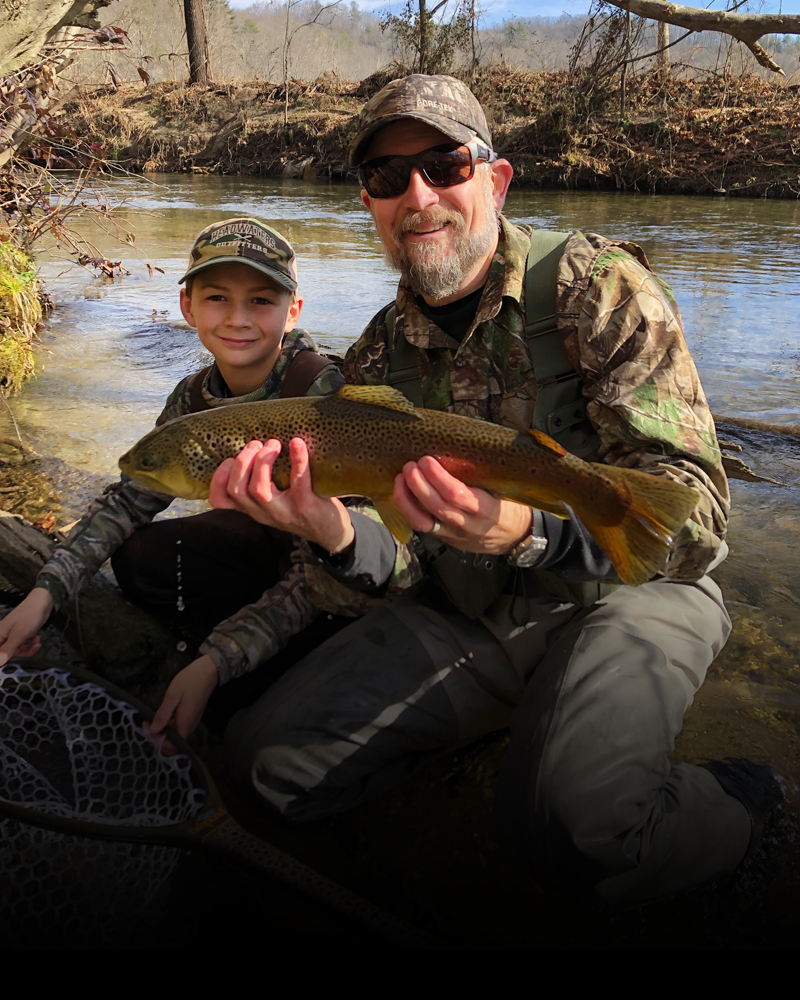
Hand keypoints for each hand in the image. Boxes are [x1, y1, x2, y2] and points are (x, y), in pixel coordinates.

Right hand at [0, 587, 52, 665]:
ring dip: (27, 650)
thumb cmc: (28, 617)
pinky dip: (30, 646)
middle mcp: (2, 637)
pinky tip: (37, 640)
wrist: (42, 603)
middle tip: (32, 649)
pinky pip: (22, 646)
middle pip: (7, 654)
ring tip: (37, 643)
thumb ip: (8, 649)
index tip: (15, 665)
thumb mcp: (19, 634)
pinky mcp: (20, 636)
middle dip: (21, 654)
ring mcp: (12, 637)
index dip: (5, 661)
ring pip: (16, 651)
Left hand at [145, 654, 218, 743]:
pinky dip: (167, 726)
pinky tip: (161, 716)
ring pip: (175, 735)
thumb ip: (163, 714)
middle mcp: (190, 726)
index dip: (159, 743)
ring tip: (149, 720)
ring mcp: (192, 721)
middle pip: (174, 743)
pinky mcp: (191, 716)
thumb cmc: (189, 681)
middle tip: (145, 726)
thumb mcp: (173, 695)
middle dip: (157, 738)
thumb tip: (153, 730)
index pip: (173, 746)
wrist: (208, 671)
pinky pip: (178, 728)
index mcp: (185, 723)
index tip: (148, 731)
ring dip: (161, 732)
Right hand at [208, 437, 353, 553]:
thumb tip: (251, 445)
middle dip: (242, 462)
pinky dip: (297, 460)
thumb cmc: (300, 508)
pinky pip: (298, 481)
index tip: (229, 459)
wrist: (331, 533)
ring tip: (273, 444)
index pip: (221, 501)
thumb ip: (260, 483)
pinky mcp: (306, 506)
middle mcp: (263, 512)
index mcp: (252, 509)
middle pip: (237, 490)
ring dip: (262, 462)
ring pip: (259, 489)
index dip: (218, 478)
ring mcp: (284, 511)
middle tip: (256, 444)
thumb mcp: (274, 502)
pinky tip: (297, 444)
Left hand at [394, 456, 531, 554]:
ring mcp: (453, 534)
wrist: (513, 538)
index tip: (427, 460)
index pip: (457, 495)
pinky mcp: (443, 538)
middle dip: (418, 484)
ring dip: (406, 498)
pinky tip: (402, 492)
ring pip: (423, 521)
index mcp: (485, 509)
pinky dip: (407, 509)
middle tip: (409, 465)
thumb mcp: (500, 490)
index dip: (438, 478)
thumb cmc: (507, 506)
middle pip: (437, 506)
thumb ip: (480, 475)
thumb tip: (456, 445)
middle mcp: (467, 524)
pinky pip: (421, 526)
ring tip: (400, 478)